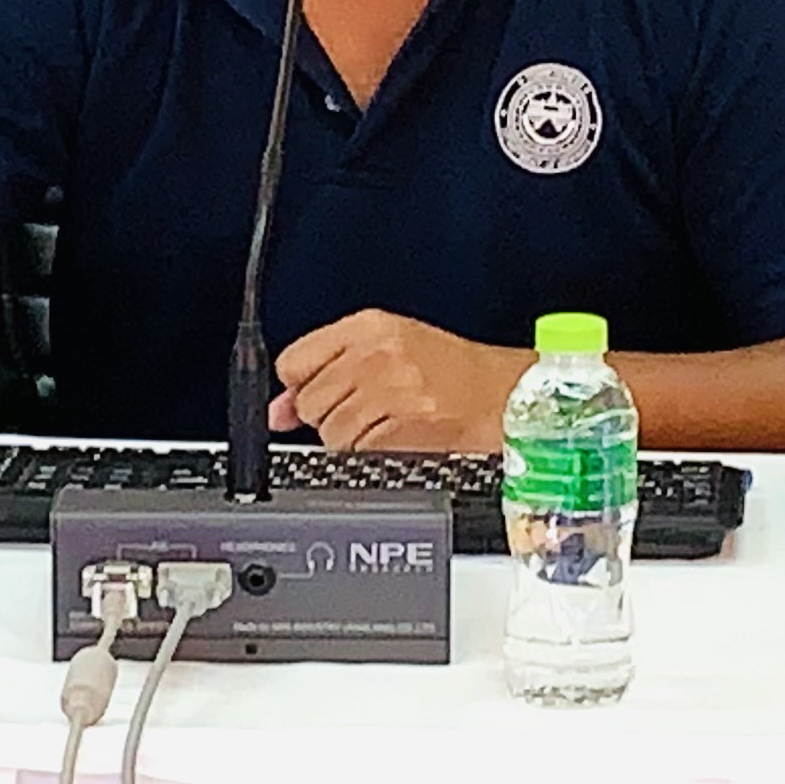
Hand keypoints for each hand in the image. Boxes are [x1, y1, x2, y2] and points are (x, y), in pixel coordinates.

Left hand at [269, 311, 525, 451]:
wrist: (508, 395)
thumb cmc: (454, 373)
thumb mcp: (388, 351)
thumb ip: (325, 373)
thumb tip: (276, 412)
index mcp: (369, 327)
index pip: (294, 362)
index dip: (304, 387)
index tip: (321, 395)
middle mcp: (378, 354)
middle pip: (311, 403)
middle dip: (332, 416)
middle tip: (369, 411)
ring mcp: (392, 390)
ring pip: (332, 434)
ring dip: (354, 440)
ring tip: (389, 425)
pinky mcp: (407, 426)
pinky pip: (360, 454)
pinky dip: (374, 456)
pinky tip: (400, 439)